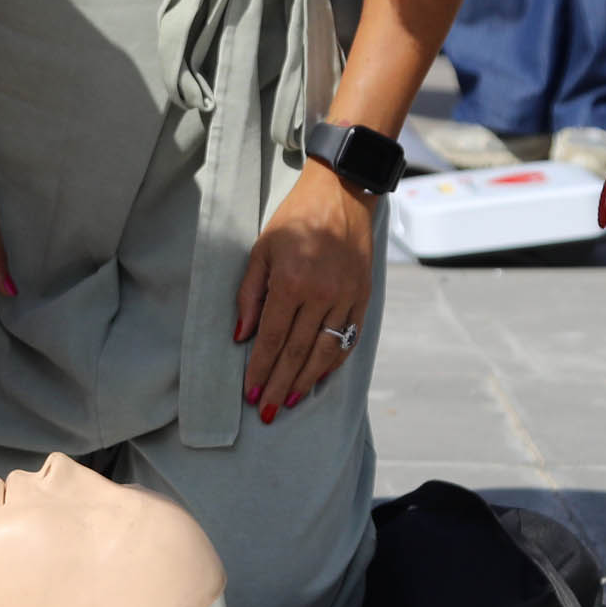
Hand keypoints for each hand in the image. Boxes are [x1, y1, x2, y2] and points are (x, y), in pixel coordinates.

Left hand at [237, 160, 376, 421]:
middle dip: (280, 386)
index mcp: (290, 281)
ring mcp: (346, 297)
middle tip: (267, 412)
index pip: (271, 338)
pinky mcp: (363, 297)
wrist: (342, 194)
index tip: (251, 393)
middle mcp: (320, 294)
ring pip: (324, 352)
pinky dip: (333, 363)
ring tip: (290, 402)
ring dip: (306, 381)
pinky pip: (348, 338)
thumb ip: (249, 294)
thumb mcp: (261, 249)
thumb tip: (242, 337)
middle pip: (296, 352)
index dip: (260, 369)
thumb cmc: (294, 219)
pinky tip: (319, 378)